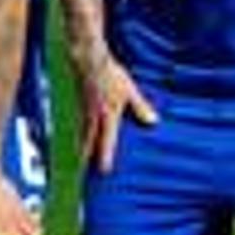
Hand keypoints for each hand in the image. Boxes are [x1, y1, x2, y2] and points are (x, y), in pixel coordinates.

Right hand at [75, 49, 157, 174]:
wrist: (88, 60)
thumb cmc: (111, 75)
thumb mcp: (129, 90)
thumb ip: (140, 107)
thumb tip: (154, 122)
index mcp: (107, 115)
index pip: (106, 142)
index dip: (105, 157)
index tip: (104, 172)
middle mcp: (93, 117)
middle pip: (88, 143)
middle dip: (86, 159)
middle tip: (84, 174)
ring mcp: (84, 111)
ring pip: (82, 135)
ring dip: (83, 148)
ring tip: (82, 161)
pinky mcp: (80, 105)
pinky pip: (80, 125)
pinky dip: (81, 135)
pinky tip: (82, 137)